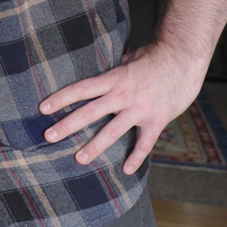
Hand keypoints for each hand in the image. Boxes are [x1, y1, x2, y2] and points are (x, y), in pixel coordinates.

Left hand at [39, 42, 203, 174]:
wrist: (184, 58)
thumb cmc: (154, 56)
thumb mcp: (128, 59)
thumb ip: (112, 71)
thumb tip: (97, 75)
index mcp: (113, 78)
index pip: (80, 90)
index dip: (60, 99)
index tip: (42, 109)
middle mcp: (123, 95)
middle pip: (89, 112)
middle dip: (67, 125)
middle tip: (48, 136)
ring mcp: (140, 109)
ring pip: (113, 132)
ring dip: (94, 146)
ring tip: (79, 159)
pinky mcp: (157, 120)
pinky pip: (145, 143)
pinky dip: (136, 157)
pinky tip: (127, 170)